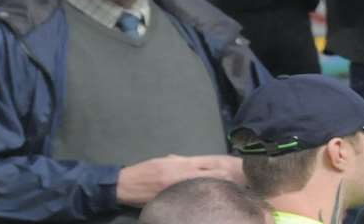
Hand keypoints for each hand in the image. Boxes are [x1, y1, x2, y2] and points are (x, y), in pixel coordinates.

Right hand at [116, 154, 243, 205]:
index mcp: (182, 163)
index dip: (223, 167)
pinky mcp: (170, 199)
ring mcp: (177, 188)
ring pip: (202, 188)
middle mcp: (182, 174)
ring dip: (214, 190)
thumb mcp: (164, 162)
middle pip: (211, 175)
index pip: (209, 163)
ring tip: (228, 194)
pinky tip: (207, 203)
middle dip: (224, 179)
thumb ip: (180, 161)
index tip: (236, 170)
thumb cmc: (145, 171)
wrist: (125, 185)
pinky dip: (199, 200)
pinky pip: (189, 199)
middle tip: (239, 184)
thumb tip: (193, 162)